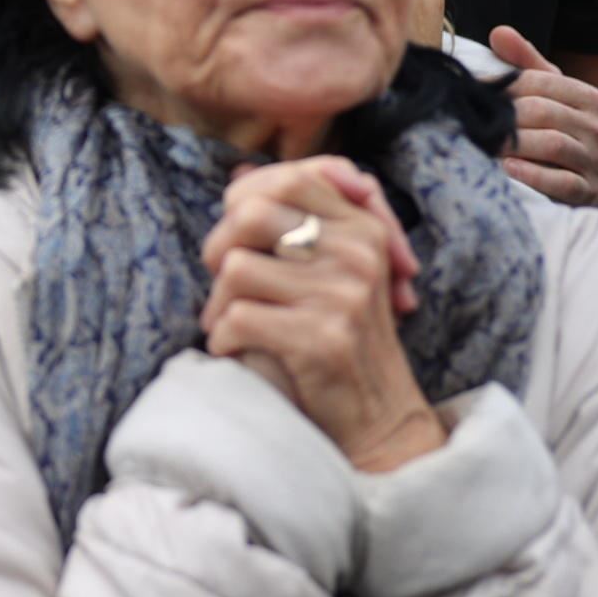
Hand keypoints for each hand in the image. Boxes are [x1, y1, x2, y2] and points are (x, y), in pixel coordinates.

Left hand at [201, 158, 440, 472]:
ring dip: (217, 305)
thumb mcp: (334, 274)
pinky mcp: (322, 338)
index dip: (246, 199)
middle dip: (218, 250)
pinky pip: (238, 318)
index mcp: (363, 229)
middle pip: (252, 215)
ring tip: (229, 327)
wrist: (380, 423)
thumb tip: (237, 174)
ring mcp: (343, 295)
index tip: (237, 239)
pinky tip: (236, 354)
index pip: (291, 179)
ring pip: (235, 268)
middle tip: (222, 286)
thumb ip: (299, 225)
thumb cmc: (340, 343)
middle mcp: (358, 254)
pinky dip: (222, 340)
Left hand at [488, 25, 597, 207]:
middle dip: (505, 116)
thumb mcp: (553, 93)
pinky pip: (561, 182)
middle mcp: (595, 126)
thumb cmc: (565, 127)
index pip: (540, 82)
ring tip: (485, 144)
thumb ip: (526, 63)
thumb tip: (499, 31)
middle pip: (543, 112)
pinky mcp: (586, 190)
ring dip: (514, 144)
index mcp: (587, 97)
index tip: (474, 91)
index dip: (504, 85)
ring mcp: (592, 159)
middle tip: (472, 121)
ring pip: (552, 144)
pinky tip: (508, 168)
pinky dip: (533, 175)